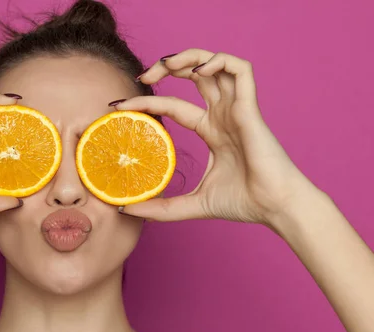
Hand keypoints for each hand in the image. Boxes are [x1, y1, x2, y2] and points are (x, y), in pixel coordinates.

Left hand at [117, 48, 315, 224]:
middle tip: (142, 76)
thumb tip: (125, 209)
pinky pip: (241, 69)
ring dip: (188, 57)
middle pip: (193, 76)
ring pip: (214, 64)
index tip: (119, 106)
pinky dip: (220, 61)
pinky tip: (199, 70)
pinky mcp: (251, 108)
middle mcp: (223, 115)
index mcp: (211, 131)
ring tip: (164, 65)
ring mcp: (237, 108)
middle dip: (166, 68)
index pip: (172, 106)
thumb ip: (161, 207)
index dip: (147, 101)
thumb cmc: (243, 203)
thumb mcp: (192, 204)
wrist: (275, 208)